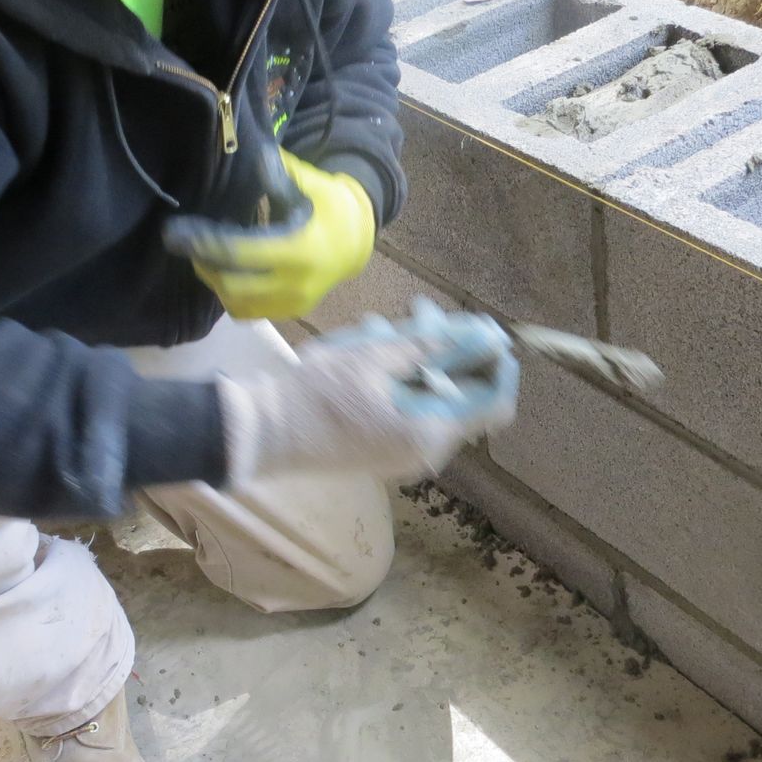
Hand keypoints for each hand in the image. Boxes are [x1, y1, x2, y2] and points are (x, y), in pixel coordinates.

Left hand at [162, 151, 374, 320]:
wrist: (357, 242)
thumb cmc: (331, 207)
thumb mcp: (312, 184)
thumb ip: (282, 173)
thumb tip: (255, 152)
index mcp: (300, 251)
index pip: (241, 253)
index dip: (205, 243)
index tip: (176, 232)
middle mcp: (296, 284)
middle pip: (232, 285)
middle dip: (205, 265)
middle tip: (187, 243)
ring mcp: (293, 303)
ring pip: (237, 304)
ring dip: (215, 282)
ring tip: (204, 257)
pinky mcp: (290, 312)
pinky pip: (249, 313)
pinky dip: (231, 295)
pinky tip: (225, 272)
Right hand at [215, 300, 519, 482]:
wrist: (263, 434)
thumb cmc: (318, 394)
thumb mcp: (376, 356)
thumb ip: (434, 345)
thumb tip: (484, 335)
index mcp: (432, 431)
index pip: (496, 400)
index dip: (497, 361)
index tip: (481, 327)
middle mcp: (427, 449)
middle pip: (463, 394)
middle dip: (448, 348)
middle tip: (418, 310)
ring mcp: (405, 452)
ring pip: (432, 396)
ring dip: (416, 357)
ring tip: (380, 324)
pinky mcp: (384, 447)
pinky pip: (409, 407)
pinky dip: (399, 376)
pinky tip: (369, 348)